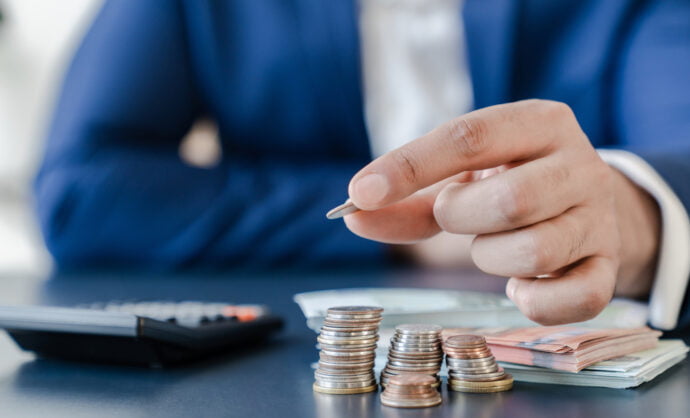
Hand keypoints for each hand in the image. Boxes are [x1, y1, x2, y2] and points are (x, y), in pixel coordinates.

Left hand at [344, 100, 659, 324]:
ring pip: (537, 251)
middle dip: (461, 217)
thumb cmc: (509, 184)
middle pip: (510, 200)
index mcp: (539, 123)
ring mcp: (600, 217)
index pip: (470, 137)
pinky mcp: (609, 265)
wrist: (587, 205)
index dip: (410, 167)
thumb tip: (353, 215)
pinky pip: (577, 298)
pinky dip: (535, 301)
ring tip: (491, 246)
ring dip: (492, 257)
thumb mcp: (462, 178)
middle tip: (456, 216)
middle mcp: (579, 164)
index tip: (361, 193)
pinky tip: (521, 284)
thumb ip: (408, 197)